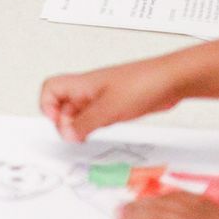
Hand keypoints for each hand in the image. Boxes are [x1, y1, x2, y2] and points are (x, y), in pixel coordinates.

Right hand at [39, 59, 183, 142]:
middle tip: (74, 136)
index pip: (51, 88)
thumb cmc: (142, 83)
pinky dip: (93, 126)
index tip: (59, 124)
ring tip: (86, 138)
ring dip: (78, 126)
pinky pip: (96, 116)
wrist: (171, 80)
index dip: (47, 106)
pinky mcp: (115, 105)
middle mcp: (89, 89)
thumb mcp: (109, 108)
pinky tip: (101, 133)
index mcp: (82, 84)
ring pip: (79, 112)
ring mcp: (102, 97)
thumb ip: (85, 123)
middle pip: (62, 104)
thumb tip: (66, 134)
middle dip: (63, 122)